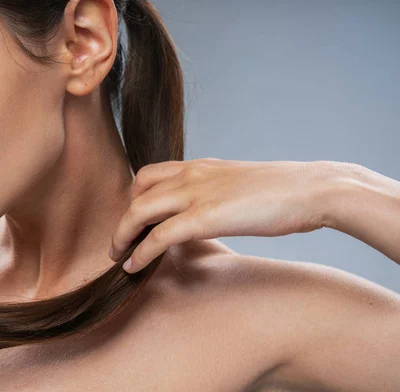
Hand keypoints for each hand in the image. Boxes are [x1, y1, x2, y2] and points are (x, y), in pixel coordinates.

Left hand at [110, 158, 344, 272]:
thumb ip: (216, 193)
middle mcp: (191, 174)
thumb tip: (208, 212)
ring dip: (122, 236)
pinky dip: (140, 252)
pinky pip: (158, 235)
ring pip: (139, 211)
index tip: (134, 220)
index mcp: (200, 165)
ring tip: (116, 257)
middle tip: (118, 242)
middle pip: (136, 191)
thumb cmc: (285, 191)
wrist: (314, 189)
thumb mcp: (240, 184)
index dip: (134, 198)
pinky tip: (133, 267)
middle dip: (122, 218)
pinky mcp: (205, 217)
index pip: (149, 174)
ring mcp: (196, 193)